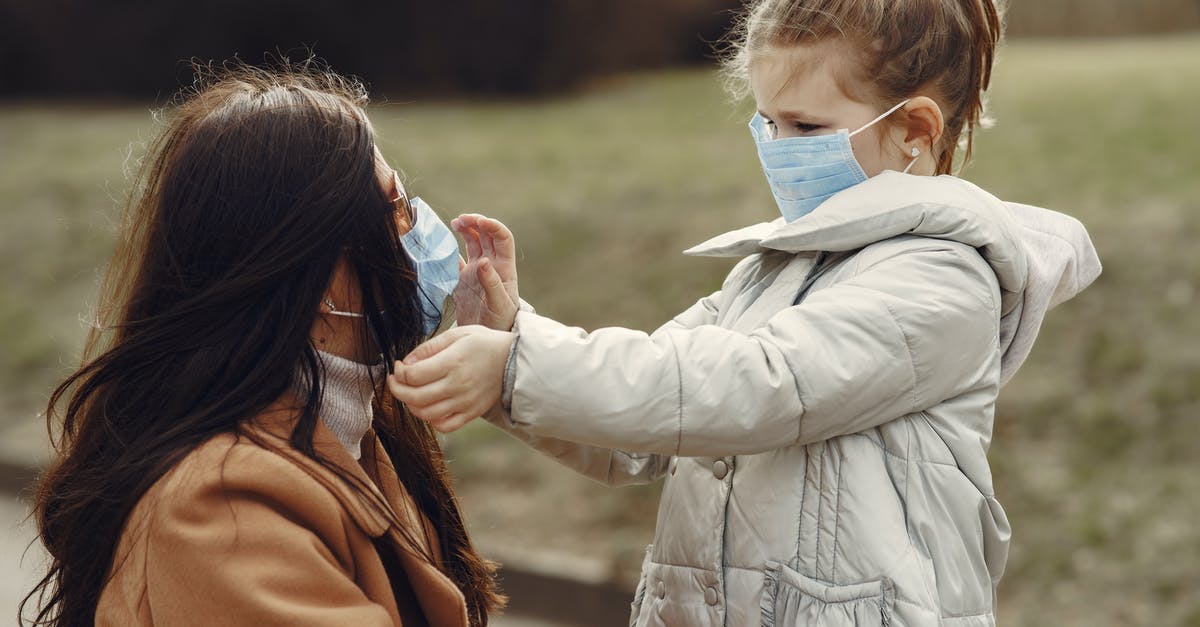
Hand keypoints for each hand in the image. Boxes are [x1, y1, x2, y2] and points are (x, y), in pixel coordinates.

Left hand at [387, 325, 515, 432]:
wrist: (515, 360)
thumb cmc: (484, 343)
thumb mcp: (457, 334)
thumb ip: (429, 347)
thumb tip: (406, 363)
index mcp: (453, 362)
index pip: (413, 375)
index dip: (399, 372)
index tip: (399, 366)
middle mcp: (457, 385)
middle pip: (414, 397)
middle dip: (397, 389)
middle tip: (396, 381)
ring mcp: (465, 402)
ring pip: (426, 414)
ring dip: (411, 405)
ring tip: (411, 393)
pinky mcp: (472, 413)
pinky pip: (445, 426)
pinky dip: (431, 420)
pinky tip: (430, 408)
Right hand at [452, 214, 519, 329]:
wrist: (489, 337)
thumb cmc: (501, 322)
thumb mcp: (499, 304)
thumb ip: (492, 283)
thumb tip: (482, 261)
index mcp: (504, 268)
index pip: (503, 238)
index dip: (493, 226)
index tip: (480, 222)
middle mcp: (491, 265)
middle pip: (486, 236)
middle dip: (476, 223)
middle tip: (461, 220)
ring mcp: (477, 271)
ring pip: (473, 242)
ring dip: (466, 230)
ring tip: (455, 223)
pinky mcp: (464, 279)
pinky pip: (457, 259)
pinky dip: (451, 249)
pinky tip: (443, 243)